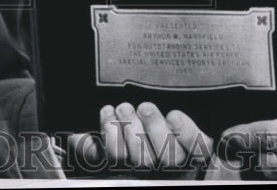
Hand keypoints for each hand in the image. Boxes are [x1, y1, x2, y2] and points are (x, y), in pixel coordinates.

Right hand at [68, 102, 213, 177]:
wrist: (184, 141)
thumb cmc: (138, 136)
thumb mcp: (112, 141)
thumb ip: (94, 145)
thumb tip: (75, 138)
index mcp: (132, 167)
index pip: (118, 160)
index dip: (111, 136)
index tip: (107, 110)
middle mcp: (157, 171)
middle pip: (143, 160)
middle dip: (131, 128)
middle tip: (125, 106)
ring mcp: (181, 164)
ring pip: (169, 155)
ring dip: (153, 126)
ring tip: (144, 107)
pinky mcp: (200, 153)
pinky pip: (198, 147)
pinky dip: (186, 130)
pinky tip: (173, 115)